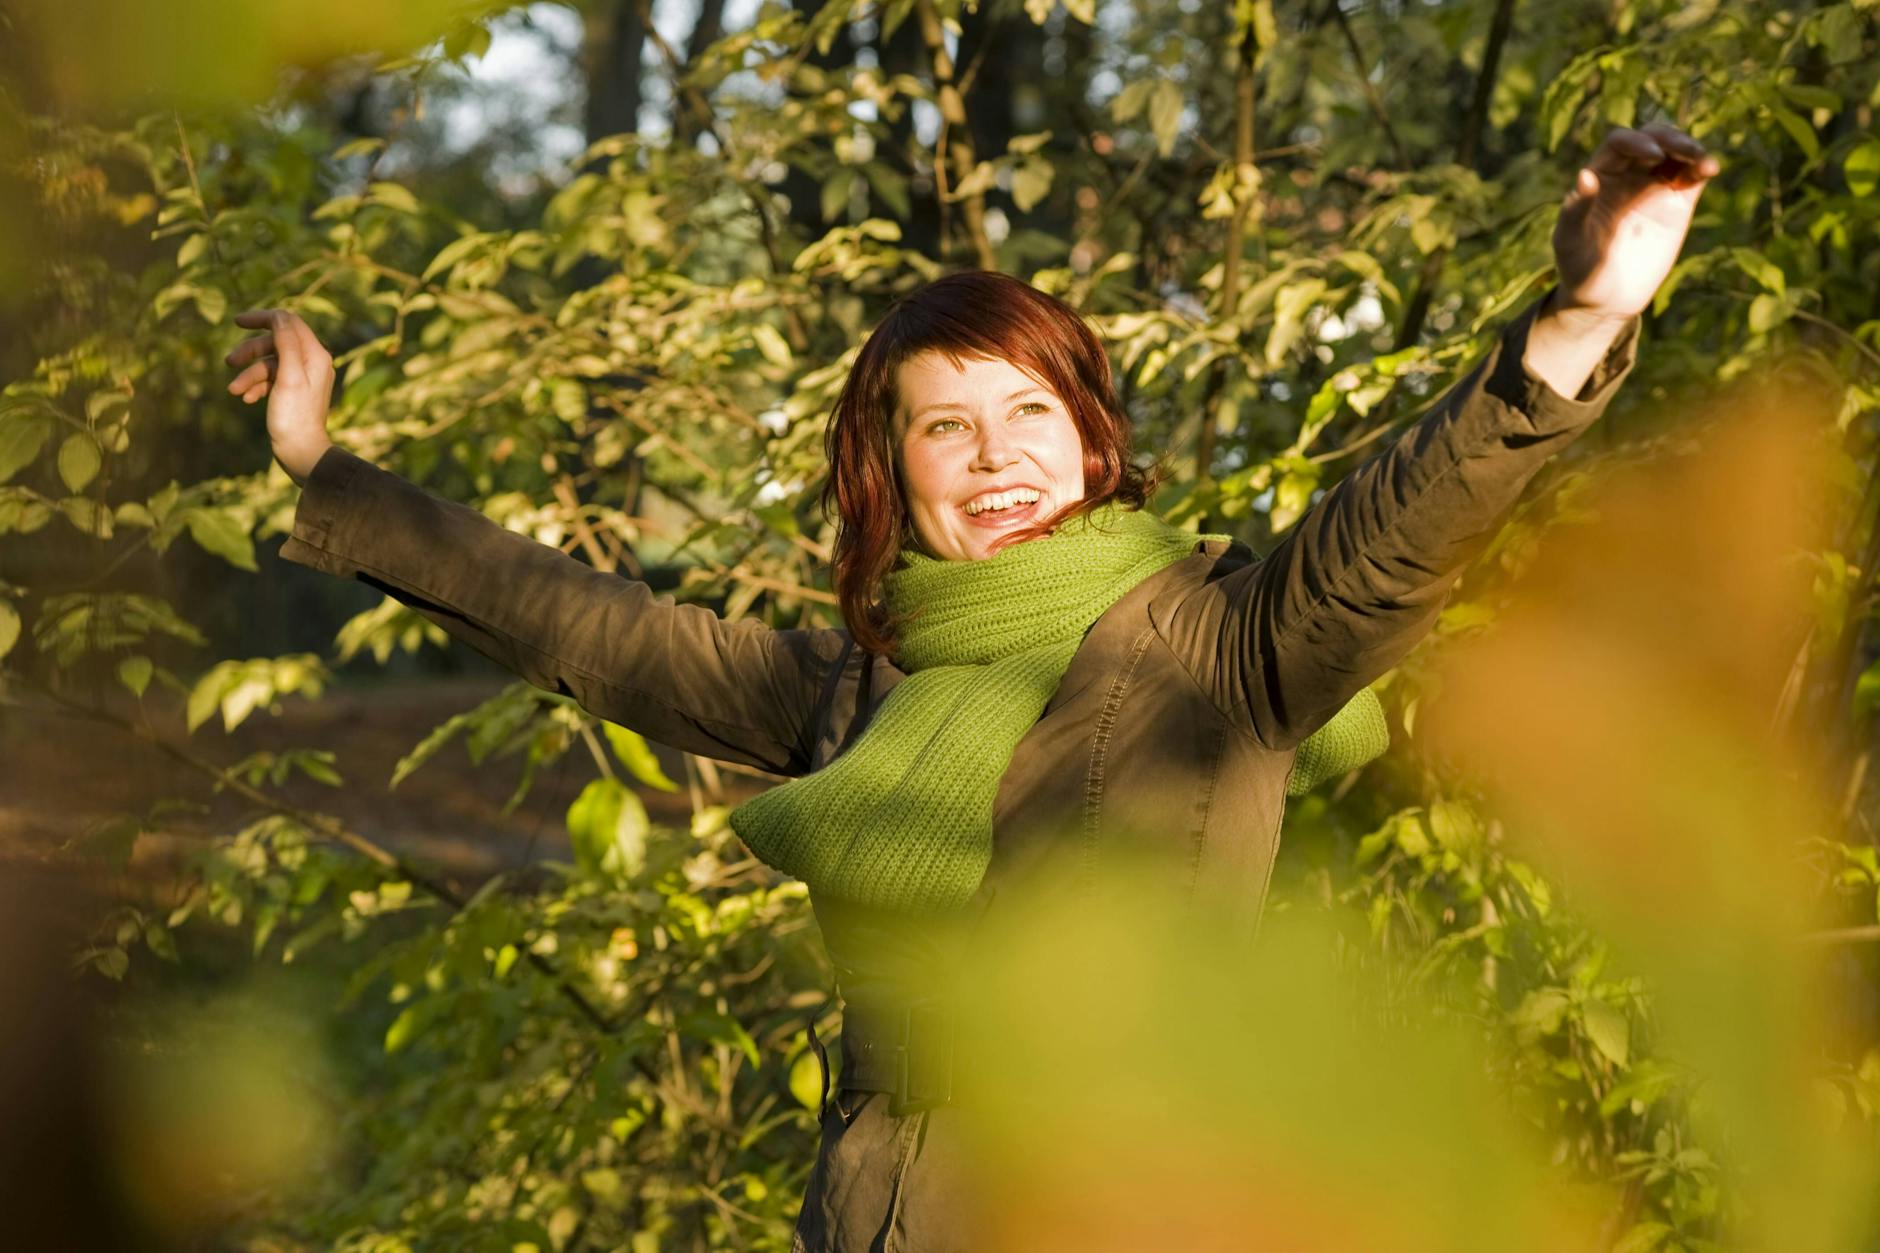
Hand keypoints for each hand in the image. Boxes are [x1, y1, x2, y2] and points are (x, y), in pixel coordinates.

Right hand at [226, 308, 334, 485]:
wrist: (301, 452)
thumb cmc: (295, 417)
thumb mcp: (289, 376)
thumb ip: (286, 344)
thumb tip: (280, 316)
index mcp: (315, 355)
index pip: (288, 322)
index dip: (263, 318)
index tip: (237, 321)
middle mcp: (311, 362)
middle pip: (275, 342)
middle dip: (250, 352)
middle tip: (228, 362)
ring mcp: (302, 377)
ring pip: (268, 363)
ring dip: (249, 375)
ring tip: (234, 391)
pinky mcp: (292, 392)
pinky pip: (270, 380)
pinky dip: (256, 386)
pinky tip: (247, 399)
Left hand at [1551, 122, 1719, 322]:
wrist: (1606, 298)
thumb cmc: (1579, 269)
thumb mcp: (1570, 242)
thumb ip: (1576, 211)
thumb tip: (1585, 175)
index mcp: (1599, 175)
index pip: (1619, 143)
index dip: (1636, 141)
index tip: (1652, 155)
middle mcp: (1627, 174)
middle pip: (1652, 138)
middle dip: (1669, 138)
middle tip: (1684, 150)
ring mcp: (1654, 186)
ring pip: (1675, 152)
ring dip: (1690, 147)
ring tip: (1701, 160)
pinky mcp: (1677, 203)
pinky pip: (1692, 176)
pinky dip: (1702, 167)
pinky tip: (1709, 168)